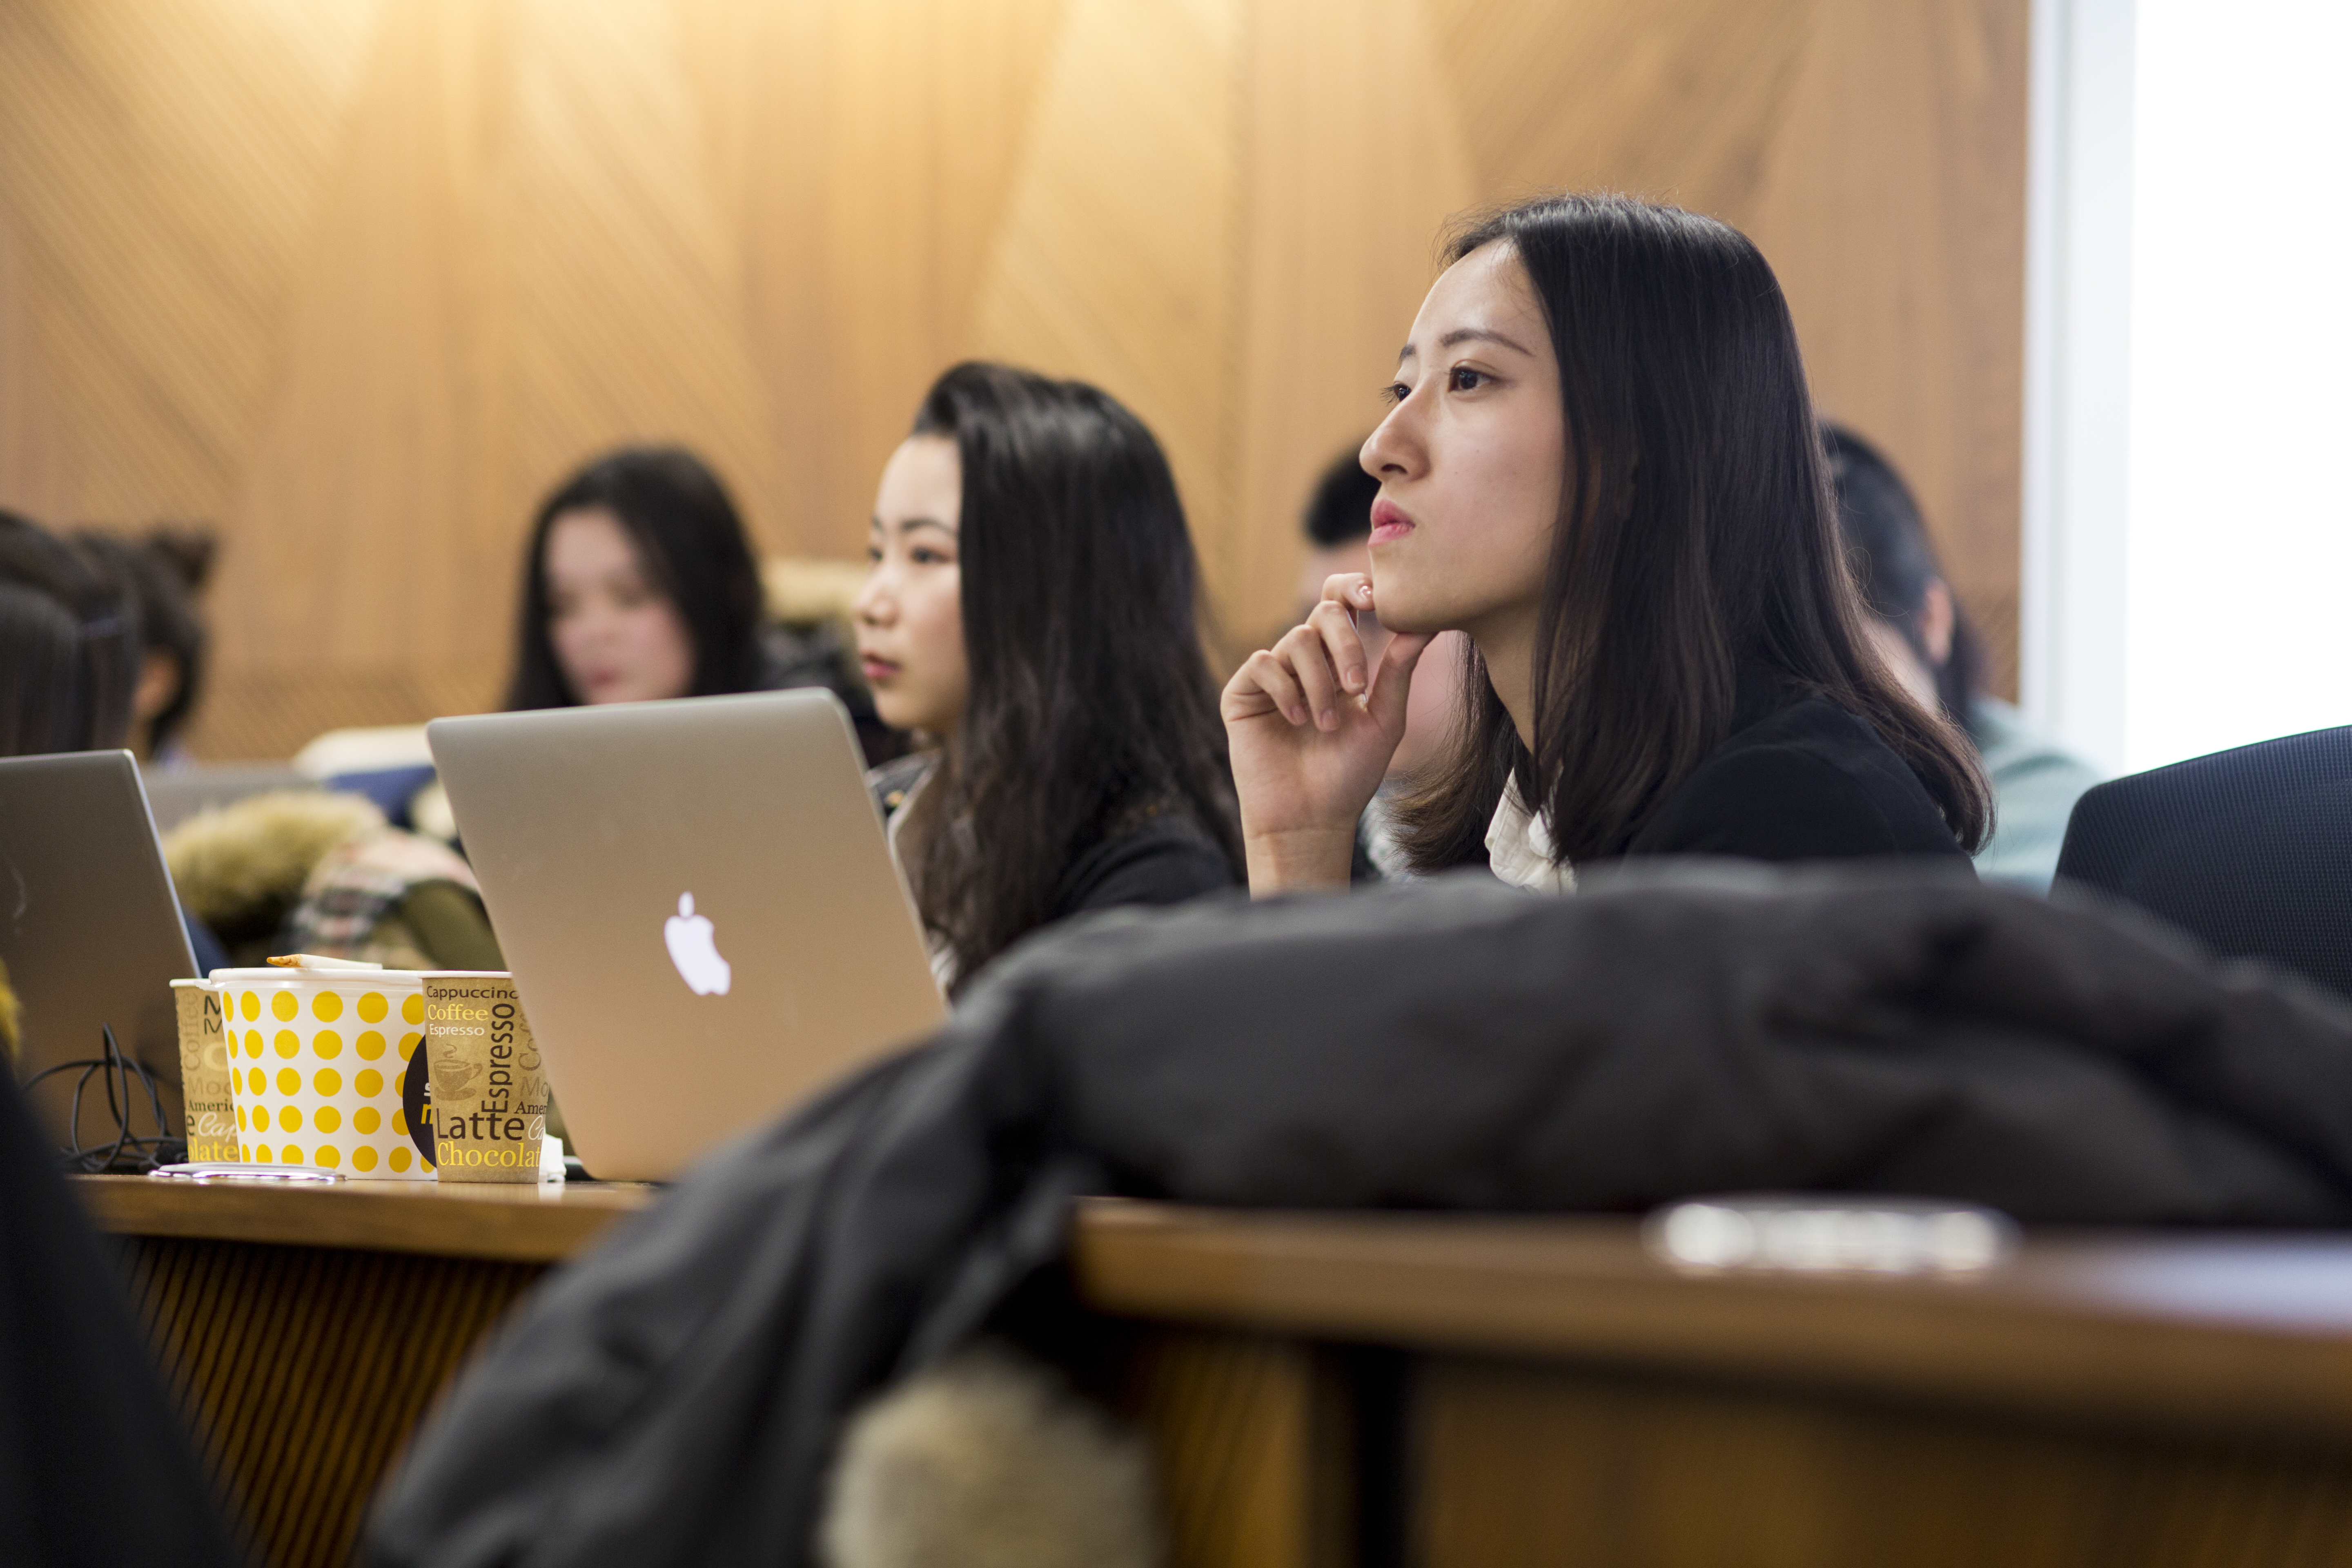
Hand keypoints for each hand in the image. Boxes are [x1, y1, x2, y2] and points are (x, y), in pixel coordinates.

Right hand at [1222, 574, 1432, 893]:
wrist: (1311, 818)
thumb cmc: (1350, 774)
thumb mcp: (1385, 719)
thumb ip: (1399, 669)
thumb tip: (1426, 622)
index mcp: (1337, 660)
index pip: (1341, 604)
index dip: (1354, 588)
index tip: (1374, 598)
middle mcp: (1303, 662)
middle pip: (1323, 614)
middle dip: (1344, 644)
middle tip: (1356, 686)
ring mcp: (1272, 675)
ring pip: (1295, 640)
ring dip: (1318, 683)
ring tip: (1326, 725)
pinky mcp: (1242, 693)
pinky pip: (1263, 663)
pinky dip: (1285, 689)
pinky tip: (1296, 721)